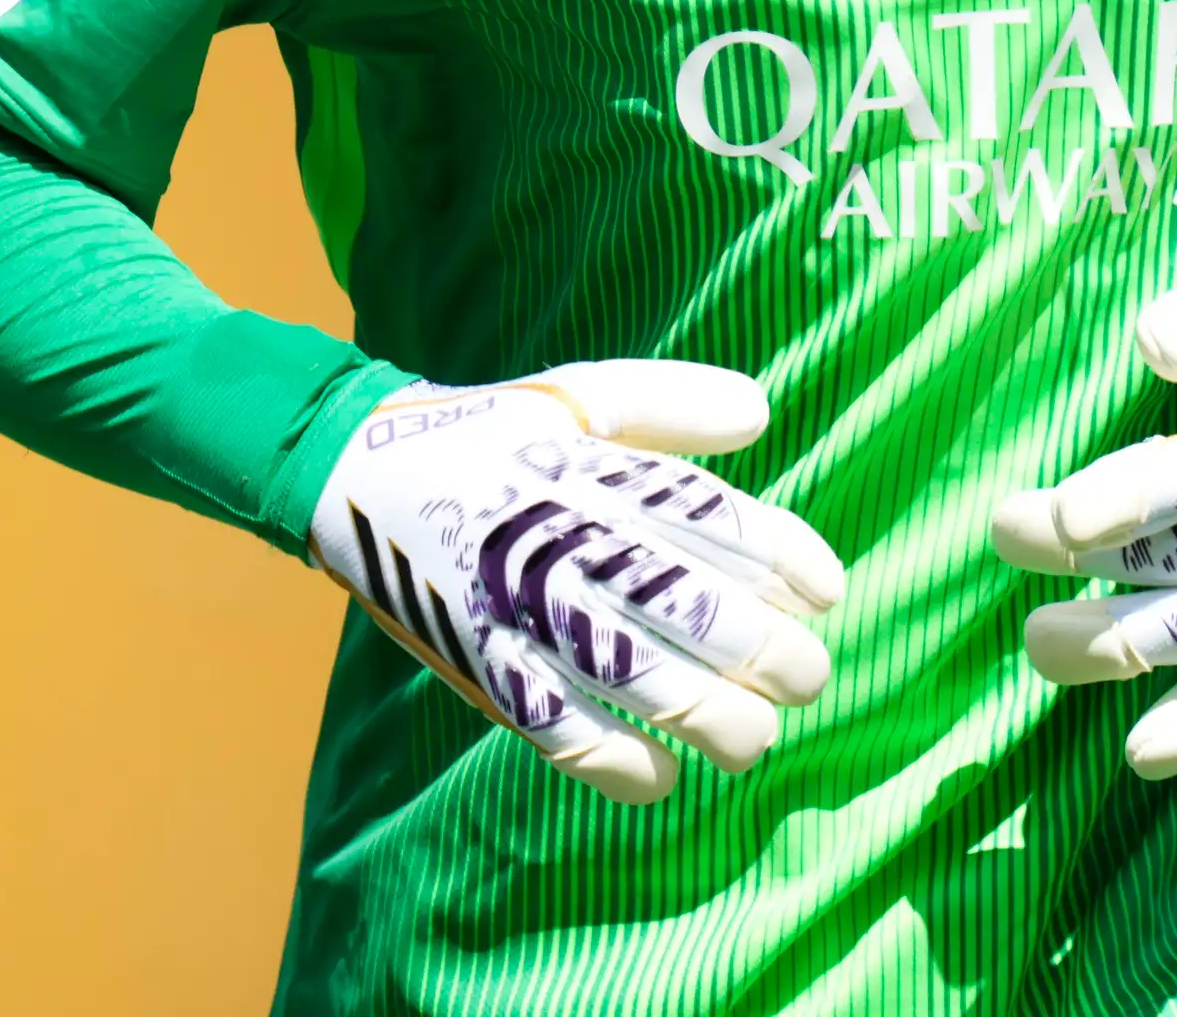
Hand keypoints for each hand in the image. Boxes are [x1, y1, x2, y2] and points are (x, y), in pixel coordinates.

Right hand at [309, 360, 846, 805]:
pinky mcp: (479, 664)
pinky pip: (556, 729)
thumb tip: (761, 414)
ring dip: (712, 720)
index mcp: (594, 469)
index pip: (714, 519)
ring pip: (638, 678)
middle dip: (767, 654)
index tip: (828, 593)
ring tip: (754, 740)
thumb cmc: (484, 431)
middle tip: (807, 677)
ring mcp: (520, 607)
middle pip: (691, 607)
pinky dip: (616, 764)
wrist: (349, 469)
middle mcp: (564, 537)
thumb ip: (668, 403)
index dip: (785, 560)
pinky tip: (661, 778)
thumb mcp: (573, 398)